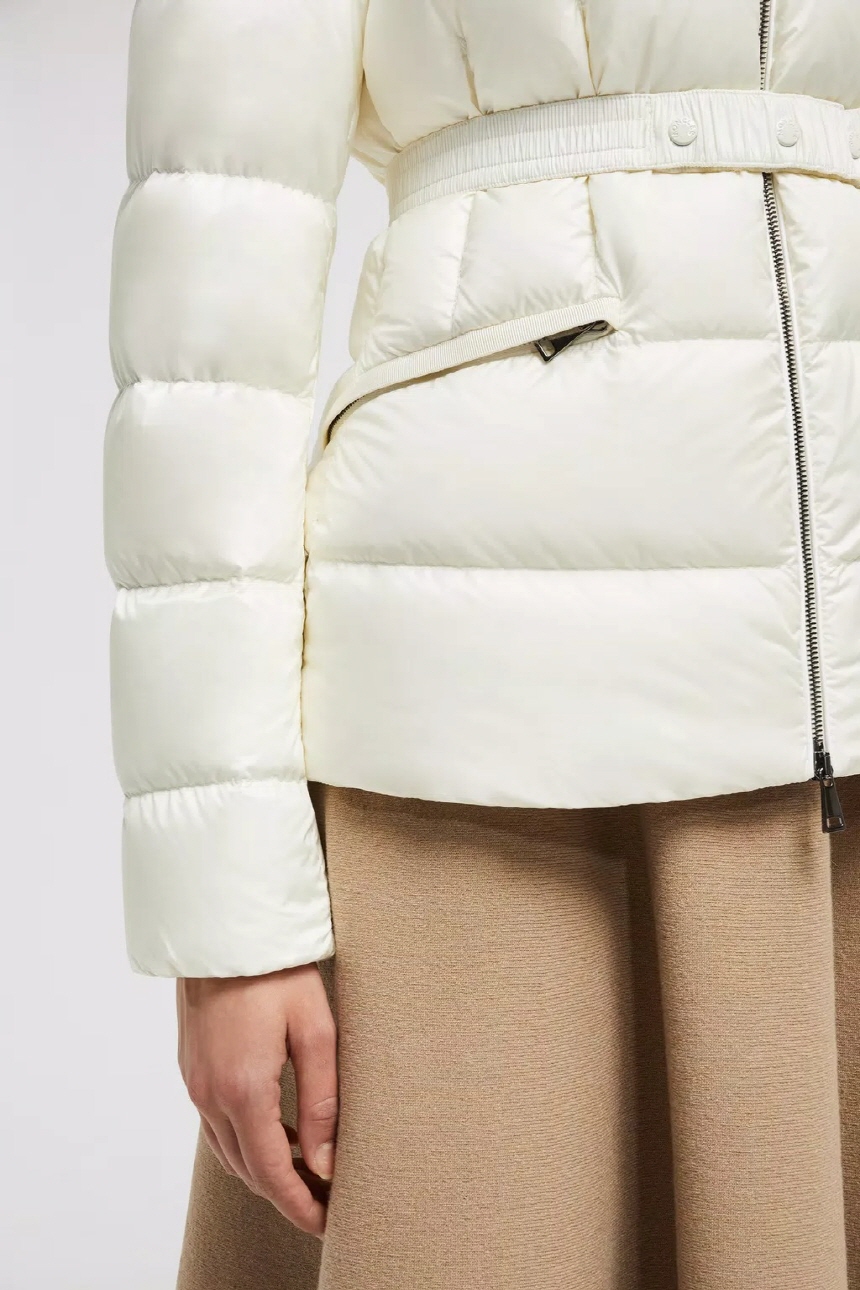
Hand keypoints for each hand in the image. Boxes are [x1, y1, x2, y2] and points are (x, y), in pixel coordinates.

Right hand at [177, 964, 337, 1236]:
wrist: (222, 928)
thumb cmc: (275, 970)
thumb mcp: (315, 1030)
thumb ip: (322, 1100)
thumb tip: (326, 1161)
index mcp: (243, 1089)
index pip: (272, 1172)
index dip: (300, 1204)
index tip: (327, 1221)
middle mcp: (210, 1094)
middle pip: (247, 1169)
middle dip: (285, 1193)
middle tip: (325, 1201)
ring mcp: (194, 1082)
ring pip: (228, 1151)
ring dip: (263, 1170)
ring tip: (305, 1174)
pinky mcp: (190, 1068)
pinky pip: (215, 1125)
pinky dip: (244, 1143)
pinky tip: (273, 1135)